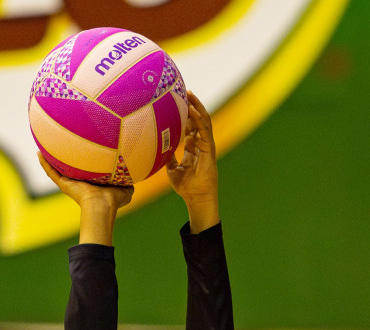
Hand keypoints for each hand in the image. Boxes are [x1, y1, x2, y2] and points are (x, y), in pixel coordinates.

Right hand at [39, 152, 131, 245]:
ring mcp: (70, 182)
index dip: (85, 161)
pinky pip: (51, 172)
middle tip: (61, 145)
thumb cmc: (114, 199)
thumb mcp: (126, 187)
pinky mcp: (64, 184)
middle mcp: (79, 182)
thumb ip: (129, 180)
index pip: (87, 170)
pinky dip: (44, 163)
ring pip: (57, 168)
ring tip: (44, 147)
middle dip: (65, 158)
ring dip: (50, 159)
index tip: (82, 150)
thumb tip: (136, 174)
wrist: (102, 205)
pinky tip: (38, 153)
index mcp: (92, 182)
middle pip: (70, 167)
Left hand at [167, 92, 218, 230]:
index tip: (178, 102)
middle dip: (192, 105)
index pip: (191, 126)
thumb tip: (158, 148)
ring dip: (197, 106)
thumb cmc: (186, 187)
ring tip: (189, 93)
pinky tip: (192, 109)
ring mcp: (207, 146)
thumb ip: (168, 157)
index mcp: (194, 148)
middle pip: (198, 119)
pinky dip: (198, 119)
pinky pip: (205, 130)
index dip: (186, 114)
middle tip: (184, 91)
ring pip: (204, 121)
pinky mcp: (210, 150)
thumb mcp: (172, 169)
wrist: (196, 198)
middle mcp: (202, 144)